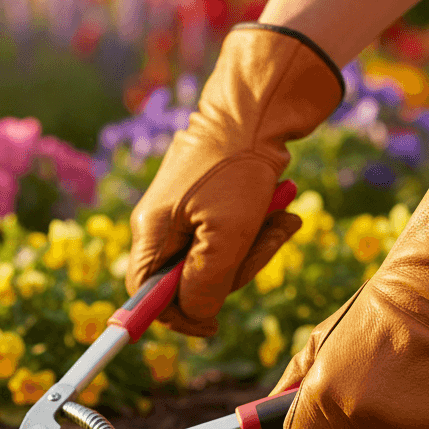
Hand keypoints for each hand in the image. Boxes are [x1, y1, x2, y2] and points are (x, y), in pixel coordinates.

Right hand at [126, 23, 342, 336]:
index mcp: (152, 234)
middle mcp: (163, 228)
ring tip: (282, 219)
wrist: (259, 106)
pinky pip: (233, 237)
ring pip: (218, 262)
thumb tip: (195, 321)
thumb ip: (206, 284)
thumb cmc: (237, 167)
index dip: (176, 315)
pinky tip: (281, 211)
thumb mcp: (226, 234)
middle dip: (233, 273)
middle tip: (264, 242)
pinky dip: (260, 230)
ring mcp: (187, 216)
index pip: (146, 295)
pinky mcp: (212, 204)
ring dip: (255, 248)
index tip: (212, 322)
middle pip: (188, 283)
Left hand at [272, 163, 428, 428]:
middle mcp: (354, 418)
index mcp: (321, 397)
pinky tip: (426, 387)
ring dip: (390, 424)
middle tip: (371, 391)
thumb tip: (263, 409)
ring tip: (401, 379)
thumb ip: (291, 378)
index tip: (324, 422)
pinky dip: (426, 423)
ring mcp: (397, 428)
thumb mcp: (321, 340)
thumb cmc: (375, 315)